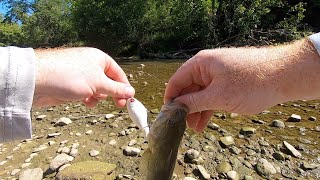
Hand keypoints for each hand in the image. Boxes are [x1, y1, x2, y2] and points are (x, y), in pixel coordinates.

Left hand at [33, 47, 134, 107]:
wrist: (37, 80)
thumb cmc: (69, 76)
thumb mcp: (98, 84)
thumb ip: (116, 89)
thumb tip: (131, 92)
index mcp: (99, 58)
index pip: (118, 73)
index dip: (124, 87)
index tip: (128, 100)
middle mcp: (90, 65)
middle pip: (108, 82)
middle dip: (111, 93)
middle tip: (118, 105)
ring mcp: (80, 75)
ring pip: (97, 89)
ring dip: (97, 97)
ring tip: (91, 99)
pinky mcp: (71, 85)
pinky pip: (85, 93)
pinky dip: (87, 98)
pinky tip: (83, 101)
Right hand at [165, 39, 319, 131]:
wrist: (285, 75)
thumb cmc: (251, 82)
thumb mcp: (218, 96)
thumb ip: (194, 102)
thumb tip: (175, 107)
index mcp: (200, 64)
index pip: (176, 81)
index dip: (170, 99)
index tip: (167, 116)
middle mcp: (207, 66)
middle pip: (188, 88)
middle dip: (186, 108)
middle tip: (182, 126)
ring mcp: (218, 74)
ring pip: (201, 94)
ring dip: (197, 110)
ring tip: (195, 129)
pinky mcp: (228, 81)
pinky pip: (213, 95)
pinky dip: (209, 107)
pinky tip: (205, 122)